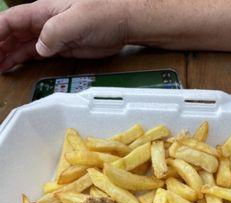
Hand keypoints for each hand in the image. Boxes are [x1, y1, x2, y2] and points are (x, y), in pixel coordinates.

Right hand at [0, 0, 128, 71]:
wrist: (123, 22)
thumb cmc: (103, 14)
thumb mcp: (77, 21)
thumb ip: (55, 33)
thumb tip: (39, 48)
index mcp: (43, 11)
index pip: (11, 21)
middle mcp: (43, 22)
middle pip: (13, 34)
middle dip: (0, 48)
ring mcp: (51, 36)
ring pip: (22, 45)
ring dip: (8, 56)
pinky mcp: (60, 48)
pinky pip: (36, 54)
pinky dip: (23, 60)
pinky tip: (13, 66)